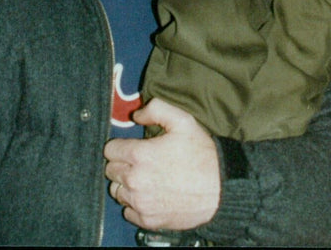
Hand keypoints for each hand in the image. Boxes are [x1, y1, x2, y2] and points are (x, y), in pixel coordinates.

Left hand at [104, 98, 219, 232]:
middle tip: (140, 162)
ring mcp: (140, 202)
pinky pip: (128, 211)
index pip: (110, 150)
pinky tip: (150, 195)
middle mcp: (135, 180)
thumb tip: (136, 115)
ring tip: (145, 178)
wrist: (220, 188)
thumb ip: (156, 109)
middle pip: (111, 171)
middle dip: (122, 164)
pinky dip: (135, 203)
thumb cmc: (202, 153)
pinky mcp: (148, 219)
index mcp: (140, 155)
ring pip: (117, 192)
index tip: (132, 147)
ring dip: (126, 184)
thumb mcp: (182, 120)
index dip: (121, 146)